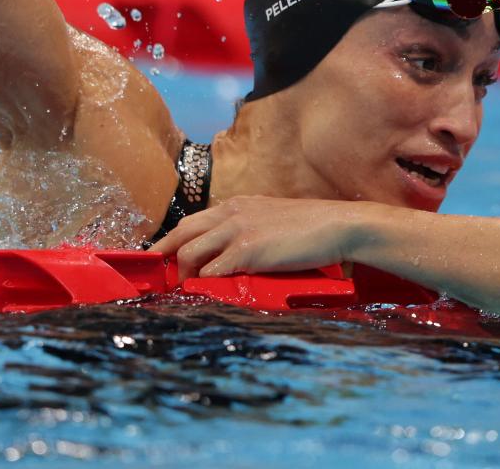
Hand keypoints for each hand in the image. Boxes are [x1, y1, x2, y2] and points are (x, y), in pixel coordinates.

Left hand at [148, 196, 366, 278]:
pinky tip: (204, 294)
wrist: (337, 226)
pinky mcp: (247, 251)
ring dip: (184, 276)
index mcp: (236, 205)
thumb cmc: (311, 228)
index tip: (163, 257)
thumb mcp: (272, 218)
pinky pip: (211, 271)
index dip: (173, 241)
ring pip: (189, 252)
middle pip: (181, 232)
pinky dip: (203, 285)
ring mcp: (237, 231)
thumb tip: (234, 251)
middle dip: (165, 255)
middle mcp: (231, 213)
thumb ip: (249, 227)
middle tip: (163, 277)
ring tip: (188, 291)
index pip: (192, 221)